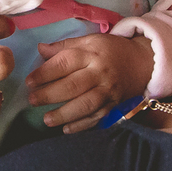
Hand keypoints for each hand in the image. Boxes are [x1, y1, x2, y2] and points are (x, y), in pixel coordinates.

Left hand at [25, 33, 154, 133]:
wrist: (142, 62)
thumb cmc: (110, 50)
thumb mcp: (90, 41)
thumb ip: (65, 46)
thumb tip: (40, 49)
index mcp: (91, 53)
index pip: (65, 62)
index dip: (45, 73)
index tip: (29, 81)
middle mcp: (100, 73)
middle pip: (73, 85)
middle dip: (50, 94)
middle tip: (32, 100)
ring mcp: (108, 91)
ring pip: (85, 105)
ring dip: (64, 114)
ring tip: (46, 120)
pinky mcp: (114, 105)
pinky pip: (97, 118)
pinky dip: (81, 125)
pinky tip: (66, 130)